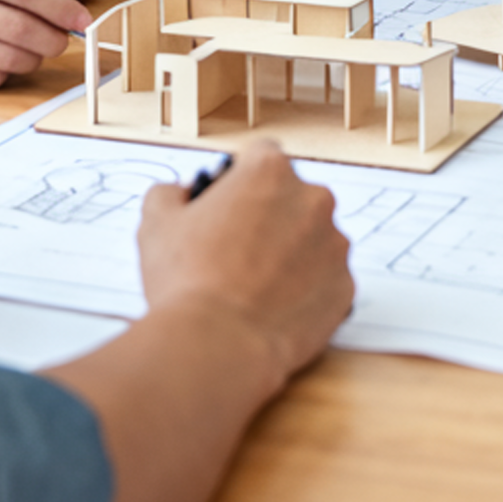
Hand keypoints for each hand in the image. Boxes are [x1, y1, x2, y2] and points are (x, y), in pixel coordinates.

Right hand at [0, 0, 89, 89]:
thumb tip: (62, 10)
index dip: (60, 6)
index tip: (82, 18)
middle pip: (20, 28)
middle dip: (53, 39)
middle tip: (62, 40)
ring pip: (7, 57)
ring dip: (32, 58)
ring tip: (34, 51)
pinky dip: (5, 72)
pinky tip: (2, 61)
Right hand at [135, 146, 352, 385]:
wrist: (218, 344)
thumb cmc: (187, 281)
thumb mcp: (157, 222)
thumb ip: (171, 194)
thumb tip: (181, 195)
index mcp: (269, 171)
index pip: (262, 156)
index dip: (241, 181)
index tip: (230, 206)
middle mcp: (312, 199)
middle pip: (292, 197)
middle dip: (270, 217)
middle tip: (237, 250)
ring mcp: (334, 245)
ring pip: (313, 239)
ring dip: (291, 253)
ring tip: (254, 286)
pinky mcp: (345, 287)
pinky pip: (326, 280)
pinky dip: (306, 290)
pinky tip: (273, 307)